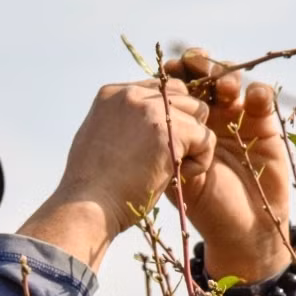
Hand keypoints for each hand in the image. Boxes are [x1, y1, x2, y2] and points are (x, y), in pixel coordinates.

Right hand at [18, 79, 213, 271]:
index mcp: (112, 94)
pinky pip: (206, 139)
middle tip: (165, 157)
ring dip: (192, 143)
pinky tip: (177, 177)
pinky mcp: (171, 130)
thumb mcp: (98, 140)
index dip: (163, 119)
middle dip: (182, 125)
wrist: (88, 205)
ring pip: (198, 114)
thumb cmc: (92, 187)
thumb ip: (120, 124)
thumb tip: (143, 129)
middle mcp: (131, 94)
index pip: (156, 90)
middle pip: (181, 95)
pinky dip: (199, 162)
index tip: (150, 148)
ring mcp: (151, 109)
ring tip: (171, 169)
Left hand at [163, 49, 291, 281]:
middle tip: (193, 64)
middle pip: (204, 75)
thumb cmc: (201, 206)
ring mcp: (237, 116)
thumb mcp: (171, 173)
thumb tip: (138, 114)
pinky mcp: (265, 123)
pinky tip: (251, 97)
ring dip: (226, 75)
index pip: (176, 87)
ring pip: (231, 80)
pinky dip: (258, 92)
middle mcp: (209, 114)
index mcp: (181, 123)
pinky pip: (262, 98)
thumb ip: (160, 145)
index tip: (165, 71)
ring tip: (223, 88)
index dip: (173, 75)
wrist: (239, 229)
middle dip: (199, 65)